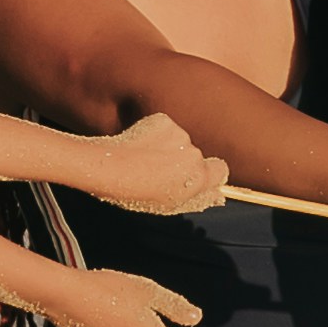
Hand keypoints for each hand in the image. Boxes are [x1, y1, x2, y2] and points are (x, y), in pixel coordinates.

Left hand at [74, 108, 224, 218]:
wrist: (107, 168)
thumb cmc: (134, 192)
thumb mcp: (169, 205)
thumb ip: (197, 198)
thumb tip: (217, 196)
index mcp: (200, 178)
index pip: (220, 170)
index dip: (207, 173)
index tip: (190, 177)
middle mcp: (195, 155)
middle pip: (196, 156)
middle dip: (181, 161)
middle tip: (157, 171)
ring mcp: (181, 135)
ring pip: (179, 141)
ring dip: (167, 147)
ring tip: (144, 159)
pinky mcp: (165, 121)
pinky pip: (166, 128)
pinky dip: (156, 134)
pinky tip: (140, 145)